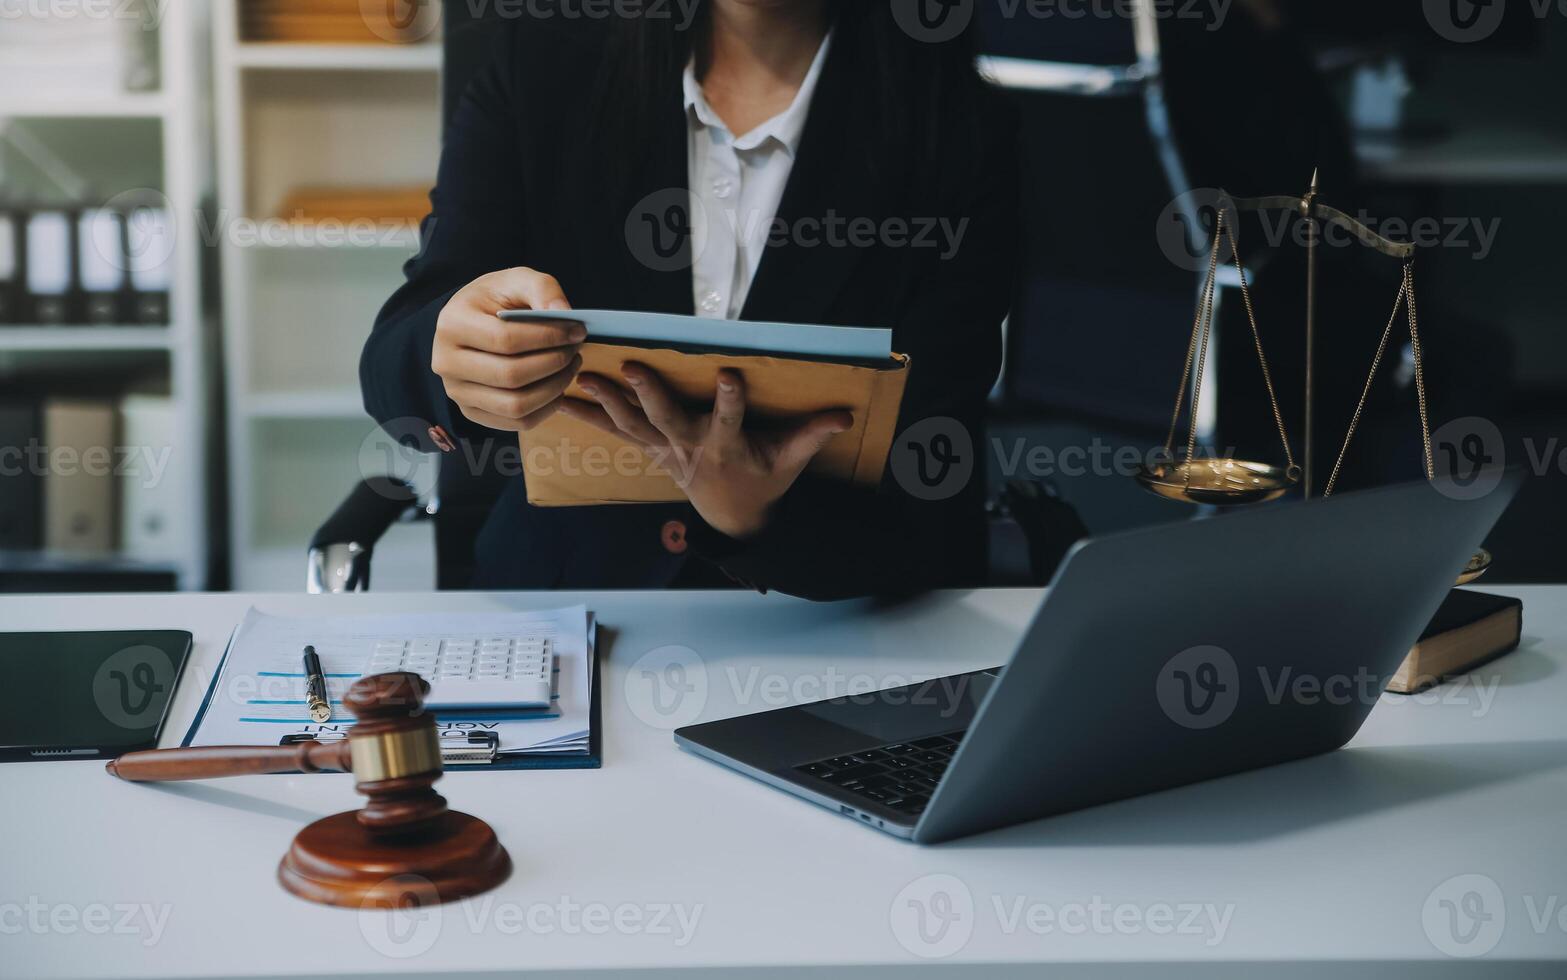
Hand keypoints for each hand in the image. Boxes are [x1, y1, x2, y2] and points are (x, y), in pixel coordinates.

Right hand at [432, 267, 585, 431]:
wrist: (472, 321)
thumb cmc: (496, 300)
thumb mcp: (517, 280)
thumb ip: (542, 289)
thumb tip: (564, 314)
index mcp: (452, 324)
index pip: (505, 339)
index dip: (548, 338)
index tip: (578, 331)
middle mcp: (446, 362)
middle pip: (510, 375)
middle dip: (554, 364)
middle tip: (576, 350)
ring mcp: (456, 392)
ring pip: (515, 405)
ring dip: (554, 388)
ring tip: (570, 367)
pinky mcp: (472, 412)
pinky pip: (516, 422)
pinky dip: (546, 409)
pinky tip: (557, 387)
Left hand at [560, 364, 852, 539]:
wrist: (733, 517)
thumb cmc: (764, 480)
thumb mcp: (791, 461)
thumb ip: (812, 435)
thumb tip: (845, 414)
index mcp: (727, 448)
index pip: (730, 421)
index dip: (729, 400)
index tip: (727, 374)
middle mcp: (690, 448)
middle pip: (668, 420)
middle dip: (650, 395)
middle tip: (633, 368)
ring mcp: (666, 449)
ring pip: (633, 425)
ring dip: (607, 402)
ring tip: (583, 377)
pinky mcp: (650, 447)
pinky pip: (615, 431)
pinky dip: (589, 416)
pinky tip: (560, 399)